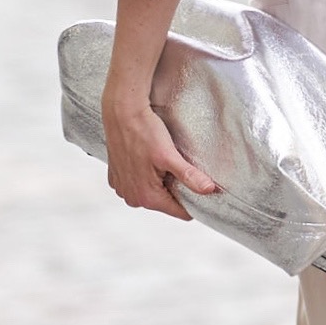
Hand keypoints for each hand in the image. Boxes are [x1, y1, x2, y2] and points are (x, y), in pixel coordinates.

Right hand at [101, 87, 217, 219]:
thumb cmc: (143, 130)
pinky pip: (138, 184)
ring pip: (152, 193)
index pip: (180, 212)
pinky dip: (146, 175)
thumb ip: (189, 176)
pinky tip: (148, 159)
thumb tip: (209, 190)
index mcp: (146, 197)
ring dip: (160, 181)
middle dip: (175, 189)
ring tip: (162, 161)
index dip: (193, 201)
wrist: (121, 111)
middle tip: (178, 166)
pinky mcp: (116, 178)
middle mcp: (132, 197)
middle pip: (166, 202)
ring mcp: (122, 188)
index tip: (199, 186)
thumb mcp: (169, 155)